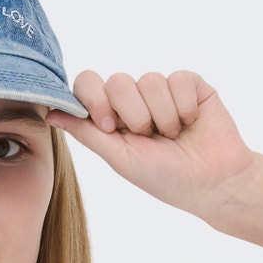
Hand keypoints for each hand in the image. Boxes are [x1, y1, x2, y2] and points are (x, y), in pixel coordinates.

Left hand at [45, 70, 256, 217]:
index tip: (109, 126)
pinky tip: (192, 123)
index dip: (95, 99)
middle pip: (117, 81)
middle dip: (132, 114)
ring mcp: (163, 90)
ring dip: (162, 116)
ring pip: (149, 79)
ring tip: (174, 136)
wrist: (212, 183)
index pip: (89, 85)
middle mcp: (136, 100)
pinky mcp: (190, 84)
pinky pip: (178, 79)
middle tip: (148, 136)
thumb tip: (50, 113)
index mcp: (113, 117)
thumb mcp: (119, 158)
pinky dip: (184, 107)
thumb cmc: (165, 178)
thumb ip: (86, 133)